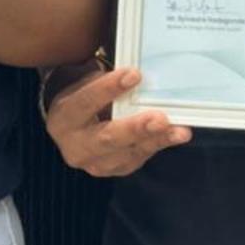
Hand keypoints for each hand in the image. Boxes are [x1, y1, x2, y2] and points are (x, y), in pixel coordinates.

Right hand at [45, 64, 189, 176]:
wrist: (71, 132)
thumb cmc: (81, 98)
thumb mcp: (81, 85)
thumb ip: (103, 81)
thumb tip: (135, 75)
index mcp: (64, 118)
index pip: (85, 102)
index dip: (109, 88)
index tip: (134, 75)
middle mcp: (76, 146)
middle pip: (107, 138)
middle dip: (136, 128)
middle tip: (160, 118)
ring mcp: (96, 164)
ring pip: (129, 153)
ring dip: (156, 140)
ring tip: (180, 131)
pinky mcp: (115, 170)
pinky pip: (139, 158)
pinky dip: (158, 145)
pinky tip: (175, 135)